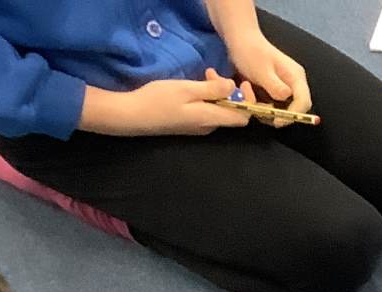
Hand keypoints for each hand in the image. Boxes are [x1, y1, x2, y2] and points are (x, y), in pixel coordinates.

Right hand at [98, 71, 251, 135]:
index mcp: (212, 119)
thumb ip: (213, 89)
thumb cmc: (159, 100)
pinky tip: (195, 86)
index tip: (240, 83)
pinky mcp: (189, 124)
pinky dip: (207, 97)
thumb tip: (234, 87)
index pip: (243, 117)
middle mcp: (209, 127)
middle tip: (212, 73)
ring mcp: (199, 127)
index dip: (248, 101)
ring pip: (218, 109)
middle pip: (231, 112)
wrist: (133, 115)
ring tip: (204, 74)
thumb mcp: (187, 89)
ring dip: (216, 91)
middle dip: (229, 91)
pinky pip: (207, 110)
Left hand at [226, 30, 311, 121]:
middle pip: (294, 109)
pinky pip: (273, 106)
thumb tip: (286, 97)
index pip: (303, 102)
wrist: (240, 40)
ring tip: (250, 97)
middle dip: (277, 114)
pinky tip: (250, 96)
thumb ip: (275, 85)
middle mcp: (294, 84)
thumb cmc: (251, 51)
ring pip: (282, 110)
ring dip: (266, 110)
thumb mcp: (262, 69)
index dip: (294, 114)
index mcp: (296, 77)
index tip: (278, 121)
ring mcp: (285, 88)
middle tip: (259, 110)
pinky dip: (261, 106)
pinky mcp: (275, 92)